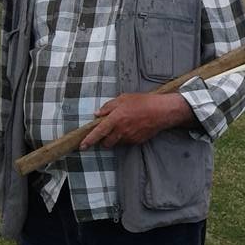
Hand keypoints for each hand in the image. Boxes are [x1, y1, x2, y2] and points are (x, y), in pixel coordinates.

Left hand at [79, 93, 194, 149]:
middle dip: (104, 140)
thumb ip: (108, 107)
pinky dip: (126, 137)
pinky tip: (133, 128)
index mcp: (115, 119)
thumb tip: (97, 114)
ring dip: (115, 138)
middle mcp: (121, 130)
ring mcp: (129, 137)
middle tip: (107, 132)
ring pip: (117, 143)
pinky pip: (127, 142)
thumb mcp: (123, 98)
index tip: (82, 146)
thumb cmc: (143, 102)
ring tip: (123, 127)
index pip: (98, 132)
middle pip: (106, 143)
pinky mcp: (137, 141)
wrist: (162, 111)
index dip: (89, 140)